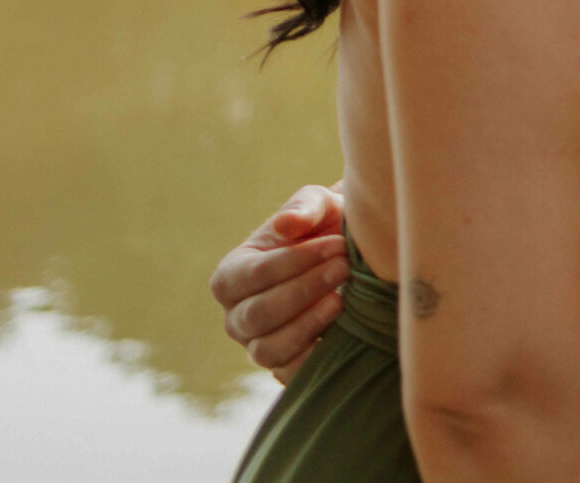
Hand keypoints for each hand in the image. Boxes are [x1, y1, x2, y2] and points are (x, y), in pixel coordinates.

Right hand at [211, 183, 350, 383]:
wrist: (347, 260)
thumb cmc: (324, 228)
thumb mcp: (317, 205)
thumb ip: (303, 209)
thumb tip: (286, 225)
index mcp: (232, 274)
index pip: (254, 273)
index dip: (296, 261)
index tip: (337, 246)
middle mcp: (236, 315)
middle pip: (259, 313)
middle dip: (304, 290)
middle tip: (344, 268)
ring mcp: (256, 345)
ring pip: (269, 348)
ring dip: (308, 325)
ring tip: (342, 301)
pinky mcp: (283, 367)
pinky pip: (288, 374)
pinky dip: (312, 358)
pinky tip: (342, 334)